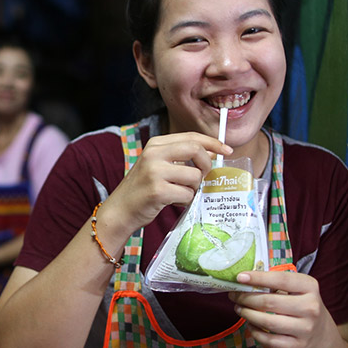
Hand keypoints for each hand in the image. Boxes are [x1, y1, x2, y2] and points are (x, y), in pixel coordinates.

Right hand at [101, 132, 231, 236]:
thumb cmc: (143, 189)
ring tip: (181, 193)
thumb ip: (180, 157)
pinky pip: (187, 194)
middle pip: (195, 150)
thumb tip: (212, 154)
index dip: (212, 142)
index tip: (227, 150)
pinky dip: (186, 200)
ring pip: (195, 176)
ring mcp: (155, 172)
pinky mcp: (158, 191)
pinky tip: (174, 201)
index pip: (191, 137)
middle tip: (204, 176)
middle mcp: (154, 154)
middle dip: (207, 164)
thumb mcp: (157, 165)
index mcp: (156, 144)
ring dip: (194, 188)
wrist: (120, 210)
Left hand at [228, 269, 339, 347]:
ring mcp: (306, 328)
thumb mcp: (298, 288)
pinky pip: (270, 340)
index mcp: (310, 286)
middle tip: (234, 296)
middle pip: (270, 302)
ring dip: (248, 315)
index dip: (258, 278)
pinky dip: (255, 332)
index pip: (281, 279)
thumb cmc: (302, 303)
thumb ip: (277, 282)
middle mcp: (311, 307)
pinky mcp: (299, 345)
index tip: (240, 277)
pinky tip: (250, 325)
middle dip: (246, 298)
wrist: (321, 331)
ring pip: (268, 322)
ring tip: (239, 309)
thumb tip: (244, 279)